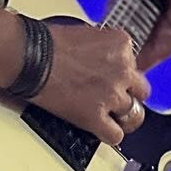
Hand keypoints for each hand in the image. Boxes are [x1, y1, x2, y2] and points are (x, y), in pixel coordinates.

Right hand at [30, 19, 149, 146]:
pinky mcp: (95, 117)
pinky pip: (115, 135)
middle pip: (141, 90)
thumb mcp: (87, 34)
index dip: (122, 73)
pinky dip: (110, 135)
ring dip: (122, 116)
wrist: (29, 58)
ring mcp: (111, 95)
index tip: (111, 77)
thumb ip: (104, 49)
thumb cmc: (47, 44)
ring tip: (111, 117)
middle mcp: (121, 70)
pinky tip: (102, 130)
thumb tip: (104, 60)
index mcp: (121, 45)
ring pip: (133, 115)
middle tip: (114, 97)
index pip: (135, 64)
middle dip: (128, 94)